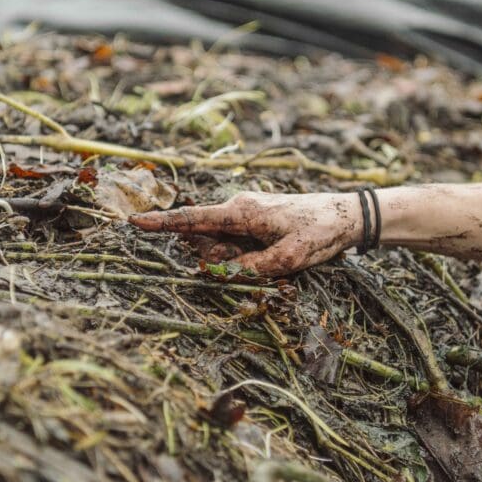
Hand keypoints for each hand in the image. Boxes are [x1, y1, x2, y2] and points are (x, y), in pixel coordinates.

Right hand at [129, 192, 362, 275]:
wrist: (347, 215)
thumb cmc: (320, 232)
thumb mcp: (288, 258)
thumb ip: (251, 268)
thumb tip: (220, 274)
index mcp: (242, 210)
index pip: (193, 219)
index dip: (162, 223)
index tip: (134, 221)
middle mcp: (238, 207)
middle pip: (207, 240)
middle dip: (220, 260)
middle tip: (262, 264)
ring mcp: (246, 213)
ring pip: (222, 245)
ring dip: (237, 260)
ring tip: (276, 258)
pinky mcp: (255, 221)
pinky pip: (236, 243)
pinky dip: (246, 256)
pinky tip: (273, 255)